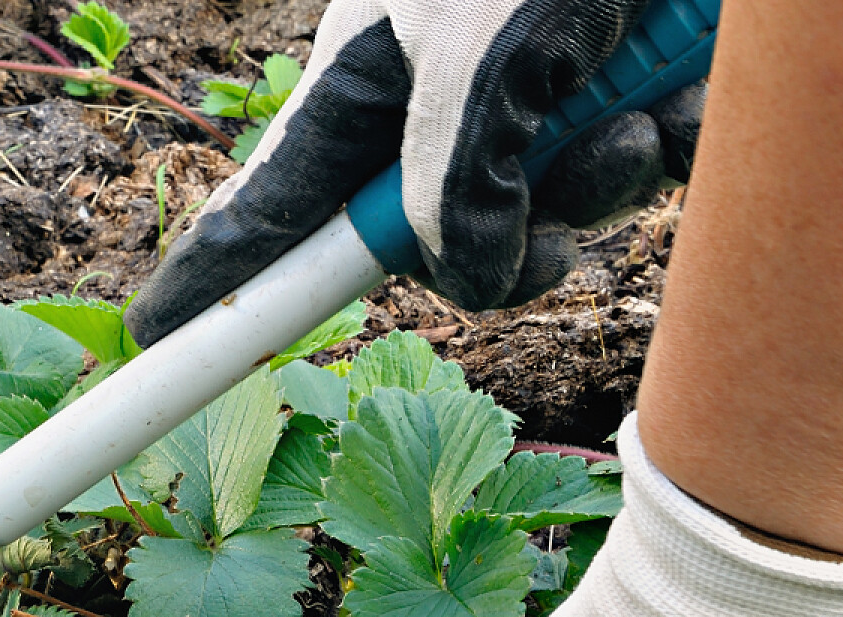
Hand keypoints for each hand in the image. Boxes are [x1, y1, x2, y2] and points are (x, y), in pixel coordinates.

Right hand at [124, 0, 703, 345]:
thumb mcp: (478, 56)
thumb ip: (451, 188)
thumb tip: (470, 281)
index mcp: (367, 79)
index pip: (269, 202)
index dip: (213, 273)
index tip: (155, 333)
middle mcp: (437, 95)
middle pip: (438, 239)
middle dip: (511, 239)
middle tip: (565, 214)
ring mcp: (526, 91)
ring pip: (548, 208)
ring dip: (608, 184)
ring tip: (644, 122)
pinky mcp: (618, 82)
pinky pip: (635, 164)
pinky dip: (670, 144)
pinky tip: (686, 101)